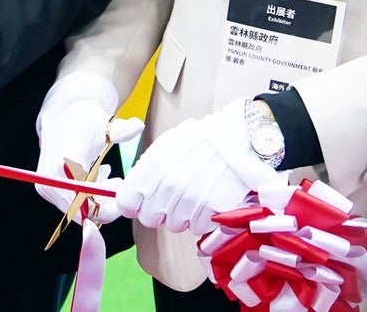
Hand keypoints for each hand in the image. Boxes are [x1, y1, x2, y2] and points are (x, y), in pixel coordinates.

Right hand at [34, 71, 143, 221]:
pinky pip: (71, 204)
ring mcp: (46, 186)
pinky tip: (96, 178)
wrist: (63, 114)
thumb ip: (121, 130)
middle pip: (82, 211)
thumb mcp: (104, 123)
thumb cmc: (84, 120)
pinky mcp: (46, 189)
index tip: (119, 187)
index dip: (107, 203)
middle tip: (117, 185)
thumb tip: (138, 126)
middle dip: (104, 202)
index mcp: (63, 165)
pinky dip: (87, 196)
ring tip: (109, 178)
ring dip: (97, 199)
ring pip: (78, 210)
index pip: (88, 200)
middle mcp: (50, 180)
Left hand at [117, 99, 282, 233]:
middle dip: (159, 211)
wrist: (239, 138)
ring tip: (195, 193)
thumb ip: (146, 171)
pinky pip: (198, 227)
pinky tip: (209, 199)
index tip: (141, 202)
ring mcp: (191, 201)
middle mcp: (169, 186)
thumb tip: (131, 193)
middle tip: (173, 197)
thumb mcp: (166, 146)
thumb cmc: (201, 141)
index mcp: (153, 166)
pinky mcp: (212, 212)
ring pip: (174, 225)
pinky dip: (202, 218)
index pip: (127, 203)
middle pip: (150, 218)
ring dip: (182, 215)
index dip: (134, 204)